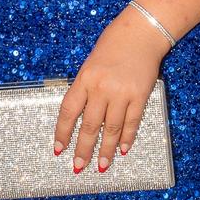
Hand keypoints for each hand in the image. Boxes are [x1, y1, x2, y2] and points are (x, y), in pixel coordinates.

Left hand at [53, 7, 169, 174]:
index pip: (69, 111)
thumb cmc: (112, 44)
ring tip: (101, 166)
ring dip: (105, 150)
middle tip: (78, 166)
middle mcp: (101, 88)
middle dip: (83, 149)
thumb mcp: (90, 63)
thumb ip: (85, 87)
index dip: (63, 132)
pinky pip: (131, 122)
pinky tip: (122, 149)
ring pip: (111, 129)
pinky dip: (127, 138)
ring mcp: (121, 93)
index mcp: (85, 78)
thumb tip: (80, 114)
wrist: (140, 33)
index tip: (58, 148)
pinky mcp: (139, 96)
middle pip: (90, 125)